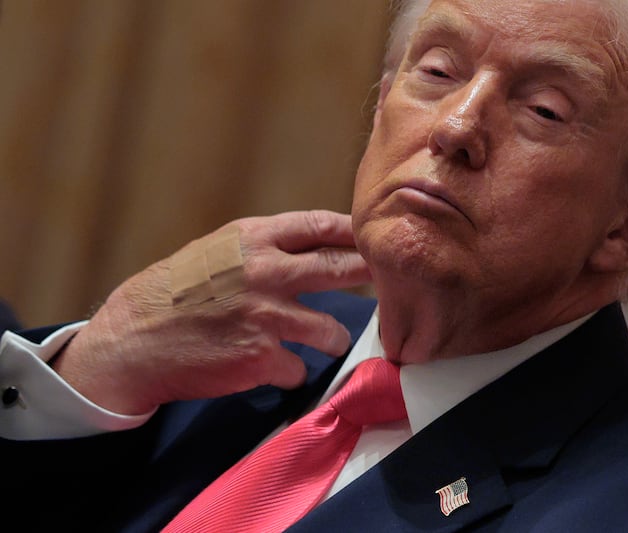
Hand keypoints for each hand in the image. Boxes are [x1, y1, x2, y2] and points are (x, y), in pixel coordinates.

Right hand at [52, 210, 371, 414]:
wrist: (133, 339)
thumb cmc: (177, 292)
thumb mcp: (219, 250)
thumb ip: (266, 247)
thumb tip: (318, 245)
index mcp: (253, 239)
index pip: (320, 226)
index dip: (354, 232)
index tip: (375, 239)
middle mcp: (265, 273)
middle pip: (340, 269)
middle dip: (369, 276)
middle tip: (387, 283)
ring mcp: (265, 316)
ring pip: (330, 331)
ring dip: (330, 339)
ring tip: (321, 341)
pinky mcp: (260, 357)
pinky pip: (299, 368)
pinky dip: (289, 371)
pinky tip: (270, 367)